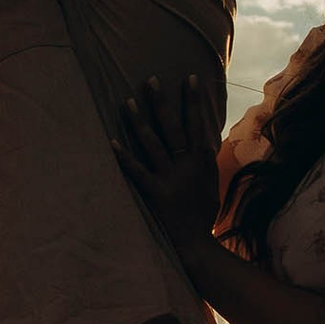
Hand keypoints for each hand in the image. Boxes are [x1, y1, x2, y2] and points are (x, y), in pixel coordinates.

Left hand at [115, 72, 224, 263]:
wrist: (198, 245)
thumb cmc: (204, 214)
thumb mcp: (211, 183)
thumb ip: (205, 160)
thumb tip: (204, 137)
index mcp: (202, 161)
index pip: (198, 124)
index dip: (194, 101)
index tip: (190, 78)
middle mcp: (187, 166)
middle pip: (173, 128)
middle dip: (162, 103)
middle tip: (151, 80)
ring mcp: (170, 179)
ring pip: (153, 144)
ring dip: (140, 122)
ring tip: (128, 101)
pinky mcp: (155, 193)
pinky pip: (137, 172)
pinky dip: (125, 156)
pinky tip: (112, 141)